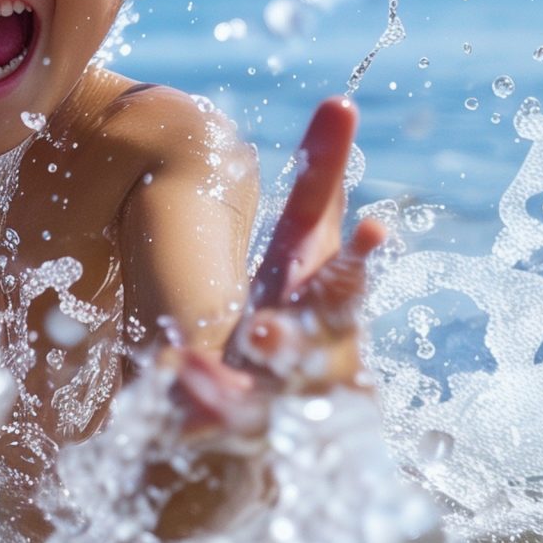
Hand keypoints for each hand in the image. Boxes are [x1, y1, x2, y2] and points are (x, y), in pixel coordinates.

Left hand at [179, 99, 386, 435]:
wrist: (264, 421)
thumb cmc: (290, 313)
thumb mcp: (300, 248)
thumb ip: (322, 179)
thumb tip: (340, 100)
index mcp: (323, 308)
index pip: (346, 282)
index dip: (359, 258)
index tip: (373, 226)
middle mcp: (313, 363)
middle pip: (313, 357)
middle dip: (291, 341)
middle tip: (260, 328)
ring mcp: (278, 407)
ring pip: (263, 404)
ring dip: (228, 390)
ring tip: (187, 365)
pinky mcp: (239, 442)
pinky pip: (216, 437)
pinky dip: (194, 417)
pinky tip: (168, 399)